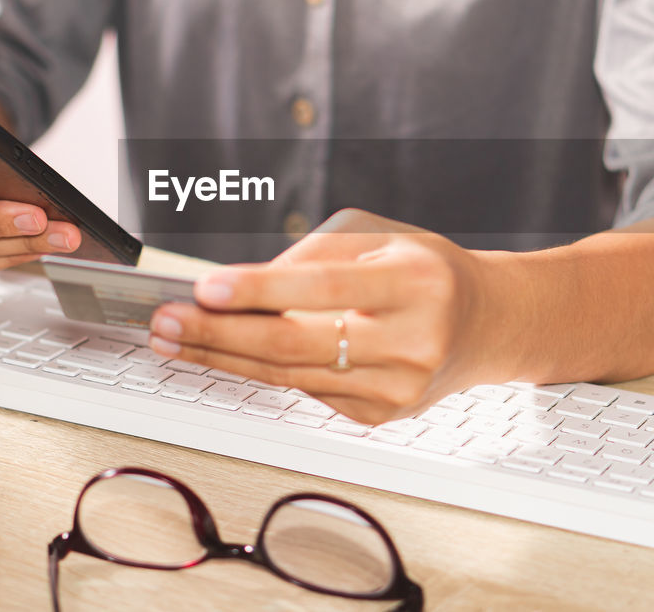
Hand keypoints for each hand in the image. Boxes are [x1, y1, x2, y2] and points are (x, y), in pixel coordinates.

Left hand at [147, 209, 514, 424]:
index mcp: (415, 282)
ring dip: (222, 357)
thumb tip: (239, 288)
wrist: (487, 324)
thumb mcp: (379, 238)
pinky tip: (226, 353)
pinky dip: (261, 370)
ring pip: (289, 376)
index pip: (322, 288)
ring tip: (174, 338)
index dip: (259, 290)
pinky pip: (305, 390)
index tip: (205, 288)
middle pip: (295, 345)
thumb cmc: (427, 272)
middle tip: (166, 320)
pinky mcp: (381, 415)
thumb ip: (311, 258)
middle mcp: (412, 341)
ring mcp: (398, 388)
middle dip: (218, 334)